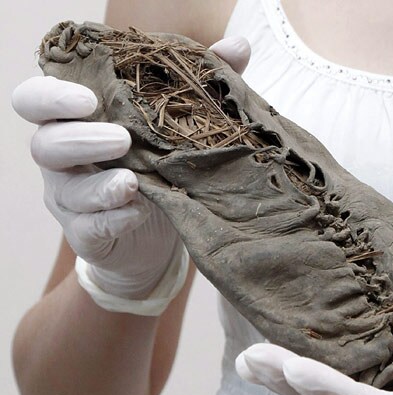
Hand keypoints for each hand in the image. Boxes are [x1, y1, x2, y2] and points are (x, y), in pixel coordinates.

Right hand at [11, 36, 250, 310]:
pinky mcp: (85, 233)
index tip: (89, 99)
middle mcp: (65, 158)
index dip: (53, 97)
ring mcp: (71, 198)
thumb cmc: (164, 165)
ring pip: (66, 189)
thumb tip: (237, 46)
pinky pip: (88, 227)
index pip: (38, 100)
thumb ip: (201, 84)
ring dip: (98, 185)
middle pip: (45, 143)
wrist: (163, 233)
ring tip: (133, 183)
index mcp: (79, 121)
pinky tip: (137, 212)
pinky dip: (113, 219)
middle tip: (121, 139)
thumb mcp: (179, 126)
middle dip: (79, 138)